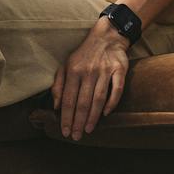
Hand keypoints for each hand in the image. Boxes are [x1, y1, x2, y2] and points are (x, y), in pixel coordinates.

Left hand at [51, 20, 131, 140]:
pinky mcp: (119, 70)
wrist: (107, 36)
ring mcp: (104, 71)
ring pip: (98, 98)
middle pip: (82, 101)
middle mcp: (88, 72)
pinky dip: (112, 102)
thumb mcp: (66, 65)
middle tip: (76, 136)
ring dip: (93, 116)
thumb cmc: (83, 54)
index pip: (68, 99)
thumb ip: (58, 85)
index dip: (66, 117)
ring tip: (88, 130)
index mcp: (73, 71)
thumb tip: (55, 106)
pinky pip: (116, 89)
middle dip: (78, 121)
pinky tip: (106, 114)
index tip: (65, 131)